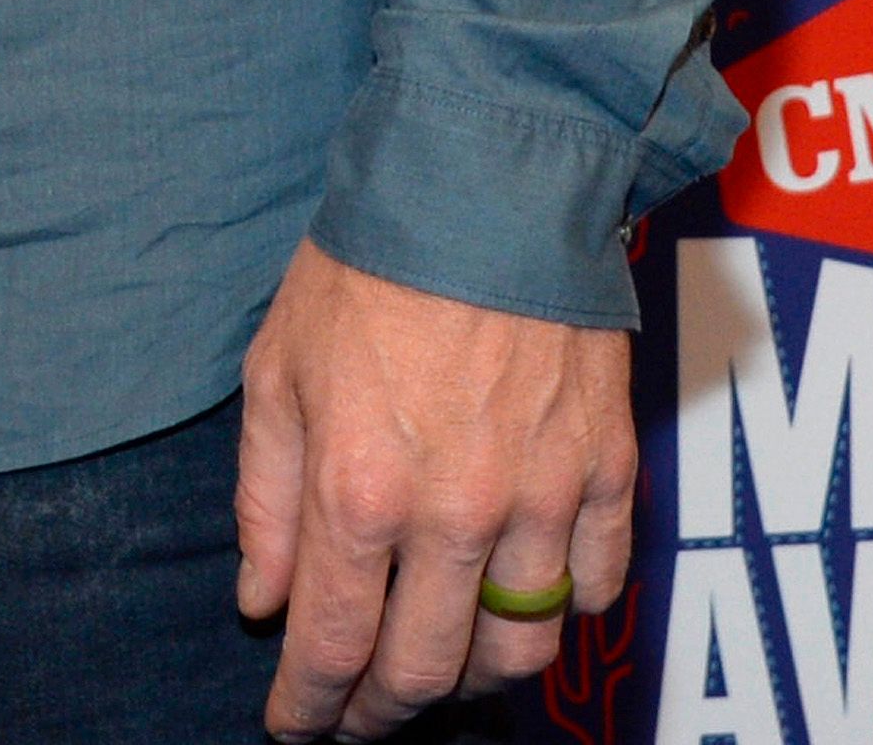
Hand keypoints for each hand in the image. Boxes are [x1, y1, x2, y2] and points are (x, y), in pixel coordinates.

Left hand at [229, 238, 636, 738]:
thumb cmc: (368, 266)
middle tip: (357, 716)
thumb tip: (265, 601)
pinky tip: (524, 596)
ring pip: (520, 648)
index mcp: (360, 492)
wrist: (485, 182)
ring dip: (472, 678)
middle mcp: (455, 515)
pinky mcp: (608, 472)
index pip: (334, 646)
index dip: (310, 707)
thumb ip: (267, 500)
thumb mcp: (277, 372)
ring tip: (439, 665)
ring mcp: (543, 500)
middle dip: (381, 711)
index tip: (295, 729)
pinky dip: (561, 611)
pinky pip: (596, 587)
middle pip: (426, 670)